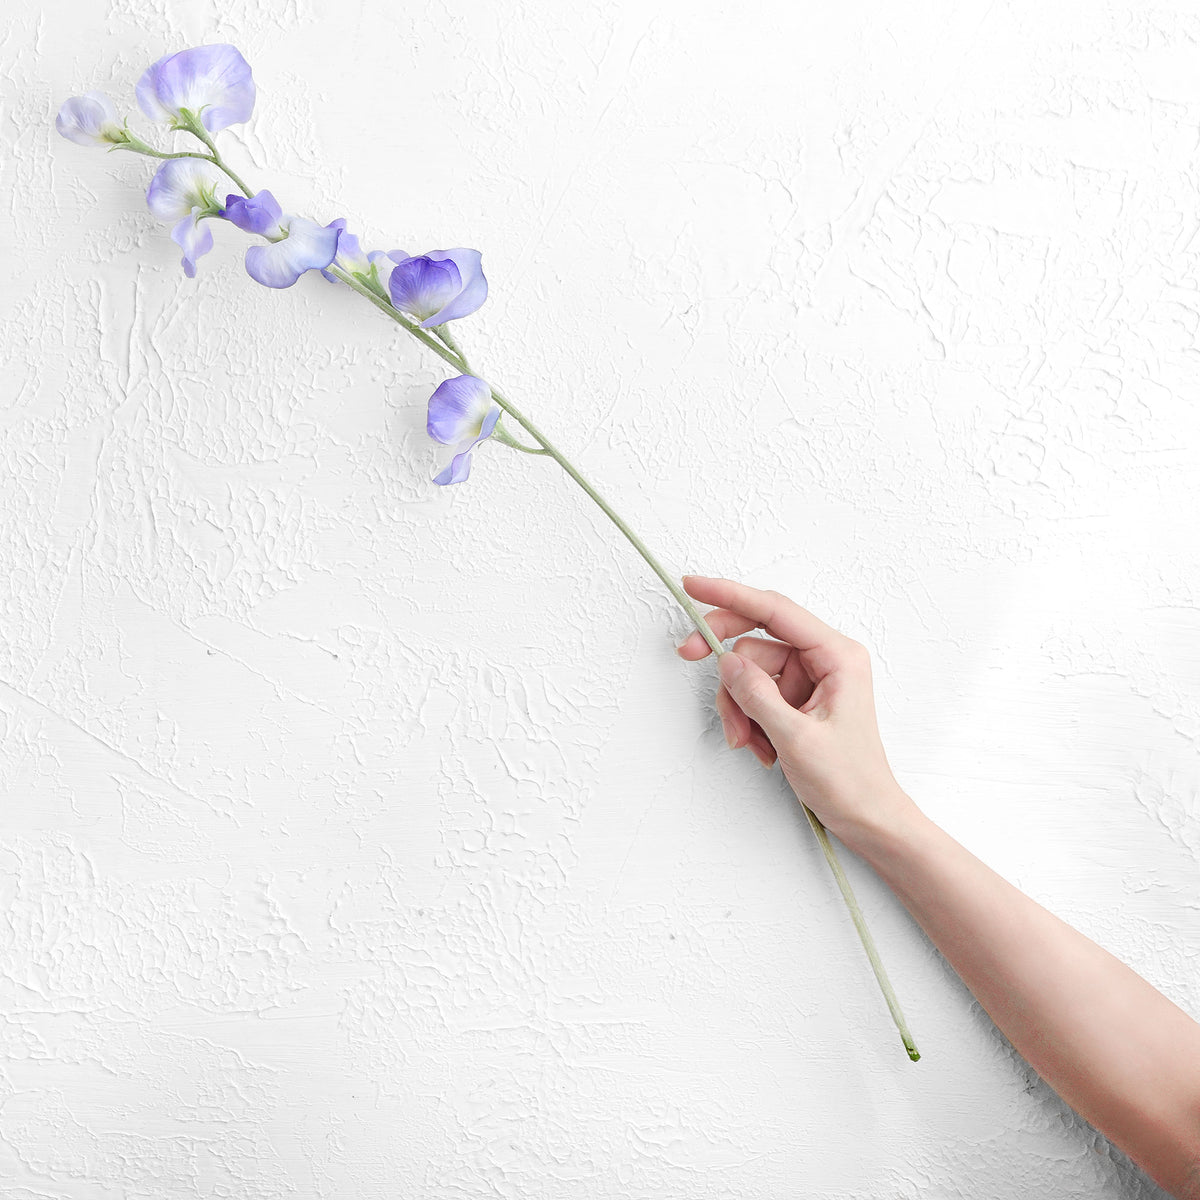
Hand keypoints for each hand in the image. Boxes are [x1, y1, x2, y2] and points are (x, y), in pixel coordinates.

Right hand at [675, 575, 913, 844]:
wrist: (867, 817)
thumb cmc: (850, 781)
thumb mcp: (797, 738)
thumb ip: (757, 695)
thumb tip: (726, 661)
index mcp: (837, 656)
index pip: (775, 611)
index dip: (730, 596)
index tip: (694, 587)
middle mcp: (824, 659)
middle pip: (756, 637)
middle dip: (726, 659)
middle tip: (687, 655)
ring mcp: (809, 678)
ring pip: (749, 671)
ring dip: (739, 706)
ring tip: (748, 740)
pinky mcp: (797, 698)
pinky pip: (755, 693)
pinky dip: (747, 718)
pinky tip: (760, 745)